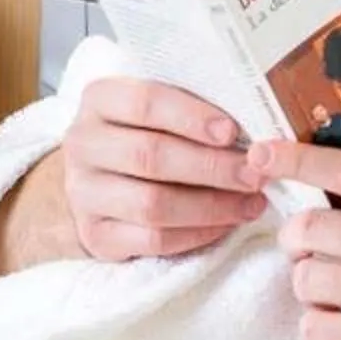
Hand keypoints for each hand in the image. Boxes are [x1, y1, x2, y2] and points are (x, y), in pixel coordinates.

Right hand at [54, 77, 268, 261]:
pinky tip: (227, 223)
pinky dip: (197, 234)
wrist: (100, 181)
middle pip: (150, 156)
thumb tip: (257, 118)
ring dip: (211, 206)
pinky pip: (152, 240)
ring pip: (151, 204)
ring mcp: (83, 193)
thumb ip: (197, 105)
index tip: (231, 132)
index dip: (190, 117)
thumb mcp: (162, 107)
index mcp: (100, 100)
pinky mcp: (95, 235)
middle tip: (255, 173)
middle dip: (212, 167)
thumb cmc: (148, 133)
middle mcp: (83, 144)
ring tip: (251, 201)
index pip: (144, 102)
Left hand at [250, 137, 340, 339]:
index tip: (262, 153)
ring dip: (310, 288)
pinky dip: (319, 327)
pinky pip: (314, 327)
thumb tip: (324, 187)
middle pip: (310, 229)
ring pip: (306, 280)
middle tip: (308, 251)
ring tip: (334, 293)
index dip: (297, 159)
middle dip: (296, 241)